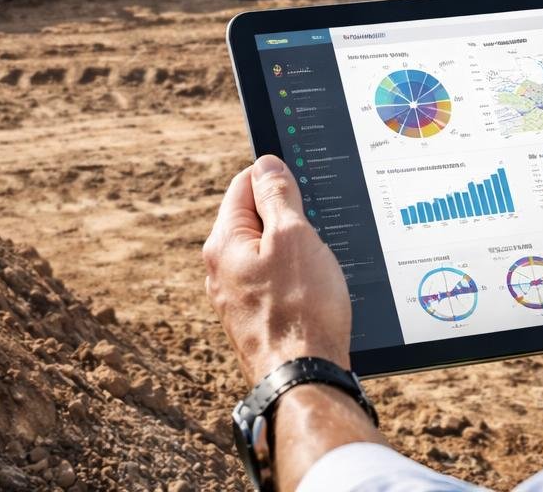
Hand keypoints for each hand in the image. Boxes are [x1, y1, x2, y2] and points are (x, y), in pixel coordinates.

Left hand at [203, 155, 351, 384]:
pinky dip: (298, 277)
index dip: (278, 177)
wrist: (303, 380)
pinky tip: (318, 290)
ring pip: (270, 251)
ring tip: (321, 265)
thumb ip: (278, 195)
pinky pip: (277, 280)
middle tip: (319, 229)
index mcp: (224, 243)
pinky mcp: (257, 318)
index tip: (306, 187)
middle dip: (291, 216)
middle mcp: (222, 269)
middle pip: (258, 218)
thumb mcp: (294, 237)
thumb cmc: (300, 310)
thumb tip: (266, 163)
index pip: (244, 184)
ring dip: (298, 249)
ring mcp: (238, 296)